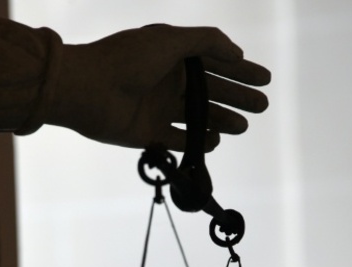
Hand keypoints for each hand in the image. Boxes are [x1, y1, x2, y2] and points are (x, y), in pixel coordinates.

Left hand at [46, 24, 270, 151]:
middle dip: (238, 96)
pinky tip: (215, 141)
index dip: (241, 70)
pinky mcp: (148, 133)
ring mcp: (158, 108)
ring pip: (198, 116)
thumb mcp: (170, 39)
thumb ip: (207, 42)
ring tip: (243, 125)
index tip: (265, 79)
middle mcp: (167, 81)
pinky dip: (197, 141)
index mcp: (172, 56)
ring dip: (223, 120)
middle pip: (211, 90)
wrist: (86, 90)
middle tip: (263, 105)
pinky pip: (178, 139)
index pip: (215, 63)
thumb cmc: (126, 59)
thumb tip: (237, 52)